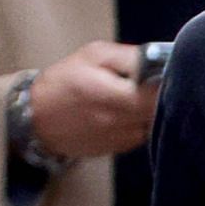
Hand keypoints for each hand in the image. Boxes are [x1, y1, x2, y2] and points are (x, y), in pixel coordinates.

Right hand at [28, 42, 161, 160]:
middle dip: (163, 96)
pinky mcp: (118, 149)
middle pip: (160, 111)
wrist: (36, 117)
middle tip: (155, 83)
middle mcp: (118, 122)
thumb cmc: (63, 81)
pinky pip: (141, 135)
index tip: (167, 72)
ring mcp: (119, 139)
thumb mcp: (93, 55)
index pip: (159, 94)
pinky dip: (140, 123)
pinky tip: (127, 113)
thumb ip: (129, 57)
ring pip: (153, 124)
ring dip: (151, 111)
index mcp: (112, 95)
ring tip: (136, 97)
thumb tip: (161, 59)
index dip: (169, 82)